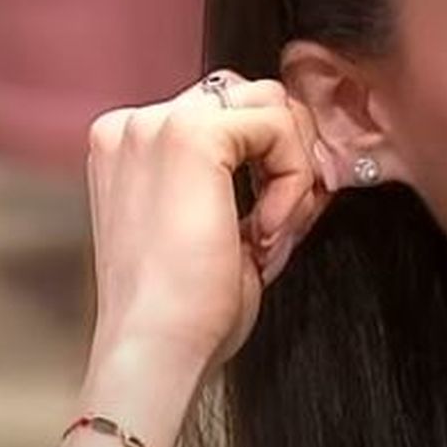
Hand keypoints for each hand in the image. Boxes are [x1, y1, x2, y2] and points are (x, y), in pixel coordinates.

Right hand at [82, 69, 344, 371]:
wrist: (157, 348)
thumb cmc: (185, 311)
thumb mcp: (221, 230)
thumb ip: (251, 185)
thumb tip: (315, 159)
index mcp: (131, 146)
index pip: (227, 116)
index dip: (270, 162)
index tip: (272, 226)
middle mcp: (134, 125)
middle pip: (250, 99)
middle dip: (286, 157)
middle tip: (281, 227)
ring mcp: (157, 124)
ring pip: (270, 105)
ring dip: (291, 167)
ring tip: (269, 234)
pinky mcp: (191, 134)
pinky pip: (278, 126)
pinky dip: (292, 178)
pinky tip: (266, 231)